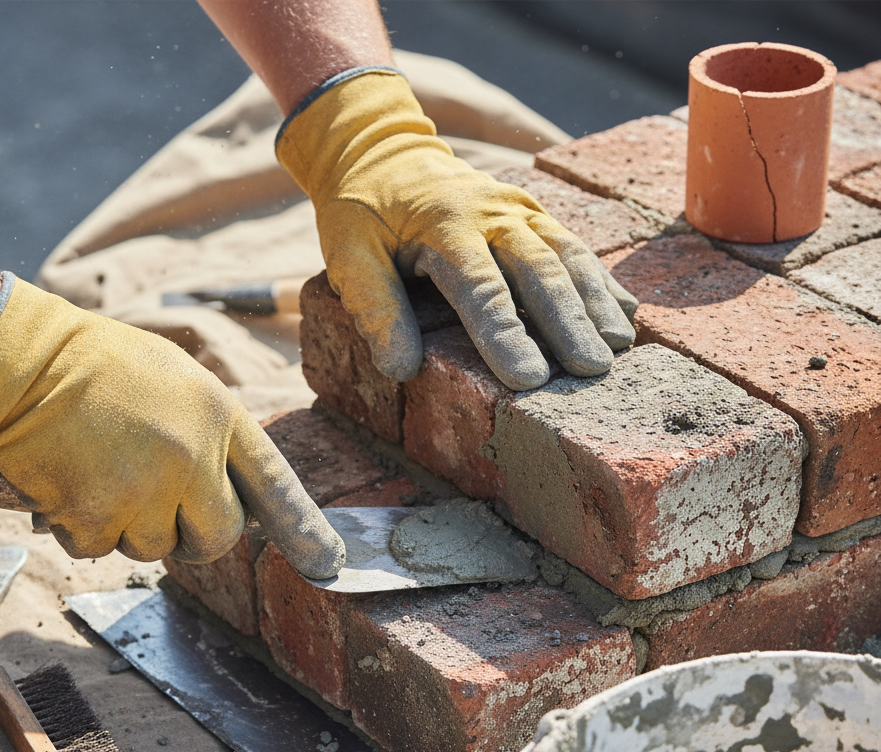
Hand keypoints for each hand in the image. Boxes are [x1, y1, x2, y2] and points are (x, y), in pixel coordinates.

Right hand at [0, 275, 344, 576]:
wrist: (16, 361)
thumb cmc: (97, 365)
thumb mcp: (179, 380)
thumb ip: (210, 435)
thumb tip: (229, 498)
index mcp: (219, 416)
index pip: (274, 484)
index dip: (303, 528)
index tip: (328, 562)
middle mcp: (192, 459)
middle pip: (216, 539)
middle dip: (193, 535)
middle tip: (163, 505)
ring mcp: (145, 492)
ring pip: (151, 547)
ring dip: (128, 525)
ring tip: (100, 469)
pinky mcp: (94, 517)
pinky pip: (98, 548)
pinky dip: (80, 526)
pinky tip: (67, 480)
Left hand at [277, 70, 636, 389]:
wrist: (382, 149)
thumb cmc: (363, 212)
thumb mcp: (349, 256)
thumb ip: (375, 309)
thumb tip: (401, 369)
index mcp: (446, 226)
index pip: (481, 288)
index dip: (506, 335)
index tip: (529, 379)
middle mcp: (494, 213)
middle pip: (540, 272)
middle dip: (569, 323)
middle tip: (593, 370)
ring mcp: (520, 209)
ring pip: (568, 256)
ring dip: (596, 303)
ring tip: (619, 348)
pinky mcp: (534, 213)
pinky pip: (574, 247)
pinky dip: (601, 282)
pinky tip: (626, 314)